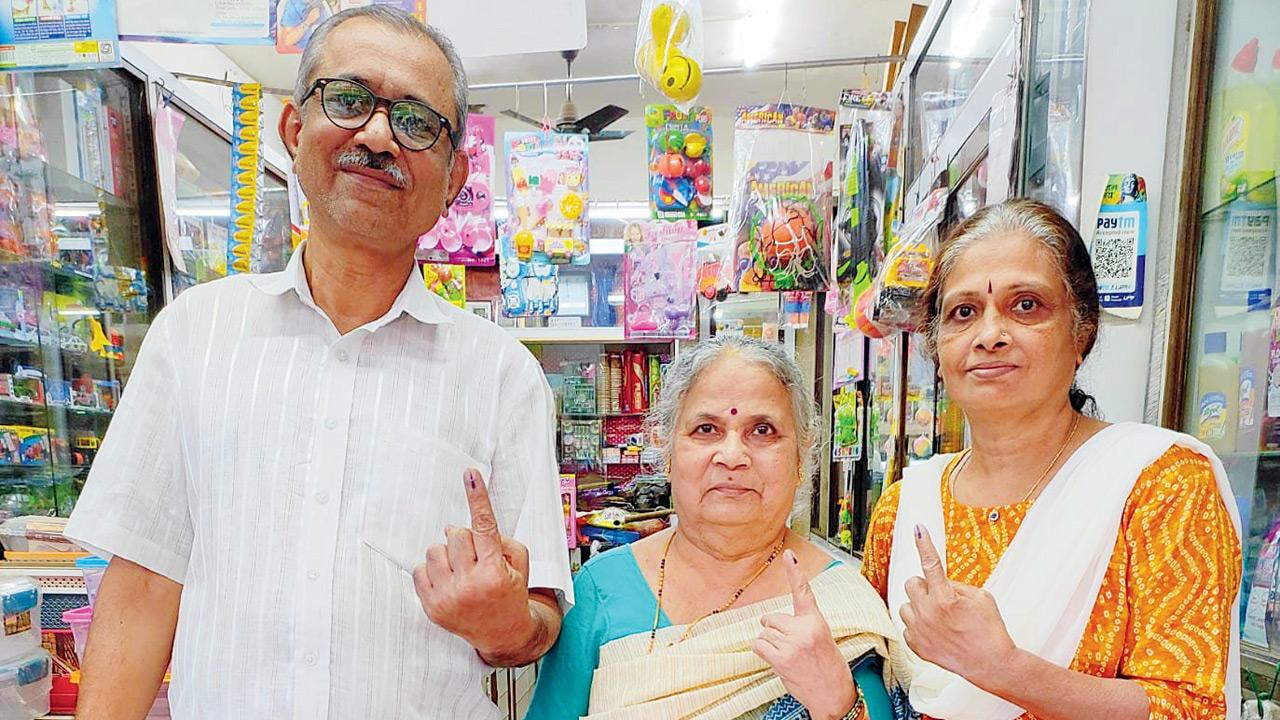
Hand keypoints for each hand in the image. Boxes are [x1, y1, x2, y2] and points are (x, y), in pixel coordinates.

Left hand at [413, 469, 533, 658]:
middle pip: (455, 534)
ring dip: (446, 554)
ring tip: (461, 570)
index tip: (470, 475)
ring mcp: (448, 598)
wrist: (503, 633)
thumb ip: (496, 538)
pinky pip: (419, 570)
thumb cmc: (511, 591)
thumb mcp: (519, 562)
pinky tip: (448, 581)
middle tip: (475, 556)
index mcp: (495, 572)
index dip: (477, 498)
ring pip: (434, 550)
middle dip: (465, 540)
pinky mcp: (431, 607)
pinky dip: (432, 570)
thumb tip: (454, 528)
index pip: (485, 527)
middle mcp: (470, 585)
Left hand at [752, 550, 856, 719]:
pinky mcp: (782, 658)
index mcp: (816, 621)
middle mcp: (804, 629)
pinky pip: (759, 645)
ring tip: (789, 657)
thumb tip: (772, 623)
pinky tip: (777, 660)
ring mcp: (792, 644)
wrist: (834, 695)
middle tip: (790, 646)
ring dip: (770, 644)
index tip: (788, 555)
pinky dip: (763, 652)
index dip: (794, 572)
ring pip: (764, 633)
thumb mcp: (822, 638)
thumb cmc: (828, 667)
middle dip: (774, 630)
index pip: (803, 592)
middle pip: (771, 619)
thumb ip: (801, 626)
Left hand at [900, 525, 1017, 688]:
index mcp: (945, 598)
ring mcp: (920, 630)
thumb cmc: (989, 630)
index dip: (924, 543)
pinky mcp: (916, 645)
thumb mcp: (981, 597)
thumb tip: (940, 581)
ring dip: (919, 606)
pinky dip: (919, 625)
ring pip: (906, 605)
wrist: (991, 663)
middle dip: (925, 586)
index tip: (918, 529)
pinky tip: (936, 631)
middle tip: (940, 596)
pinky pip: (907, 626)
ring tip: (938, 616)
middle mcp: (928, 613)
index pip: (930, 563)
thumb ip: (956, 585)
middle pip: (911, 583)